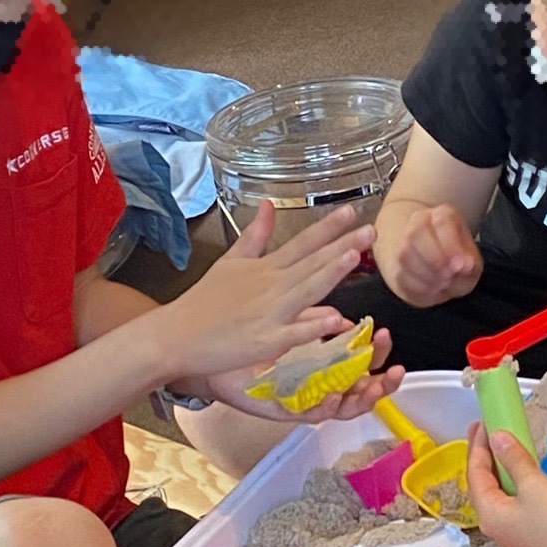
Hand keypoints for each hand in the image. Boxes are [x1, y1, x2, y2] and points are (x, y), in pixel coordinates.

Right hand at [148, 204, 371, 382]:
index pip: (302, 242)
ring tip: (354, 256)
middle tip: (371, 230)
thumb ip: (256, 235)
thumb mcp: (231, 261)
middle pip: (312, 262)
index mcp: (265, 268)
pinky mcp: (264, 341)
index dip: (328, 227)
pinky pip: (294, 333)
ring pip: (306, 290)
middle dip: (342, 245)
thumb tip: (269, 205)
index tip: (352, 211)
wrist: (176, 335)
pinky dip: (313, 325)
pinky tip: (336, 319)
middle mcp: (271, 286)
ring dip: (330, 272)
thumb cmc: (205, 301)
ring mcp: (268, 313)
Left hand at [203, 329, 404, 424]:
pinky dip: (328, 408)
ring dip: (363, 399)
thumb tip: (345, 319)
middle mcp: (320, 385)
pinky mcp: (287, 412)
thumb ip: (318, 320)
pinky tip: (335, 396)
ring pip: (345, 408)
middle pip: (362, 390)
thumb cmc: (251, 342)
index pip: (361, 362)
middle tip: (395, 370)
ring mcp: (306, 400)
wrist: (215, 355)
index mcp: (325, 365)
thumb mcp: (291, 324)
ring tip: (372, 387)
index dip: (377, 352)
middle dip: (384, 382)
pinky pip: (313, 416)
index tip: (385, 335)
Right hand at [383, 203, 482, 306]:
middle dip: (434, 260)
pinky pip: (399, 274)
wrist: (429, 267)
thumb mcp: (471, 262)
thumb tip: (465, 267)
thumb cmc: (455, 262)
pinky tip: (431, 290)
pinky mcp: (393, 265)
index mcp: (442, 216)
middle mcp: (418, 222)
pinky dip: (417, 287)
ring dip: (426, 275)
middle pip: (416, 233)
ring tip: (442, 284)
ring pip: (404, 254)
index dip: (451, 245)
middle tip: (449, 277)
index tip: (461, 266)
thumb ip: (470, 265)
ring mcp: (401, 242)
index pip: (442, 221)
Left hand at [466, 424, 546, 546]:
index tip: (481, 423)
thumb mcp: (535, 484)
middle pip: (484, 484)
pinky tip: (524, 467)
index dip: (477, 447)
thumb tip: (496, 438)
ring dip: (501, 467)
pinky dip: (517, 479)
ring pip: (501, 491)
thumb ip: (513, 459)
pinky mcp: (536, 528)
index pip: (475, 475)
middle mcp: (498, 525)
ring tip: (502, 443)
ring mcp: (517, 529)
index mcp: (490, 515)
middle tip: (484, 429)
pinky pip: (518, 498)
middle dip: (485, 456)